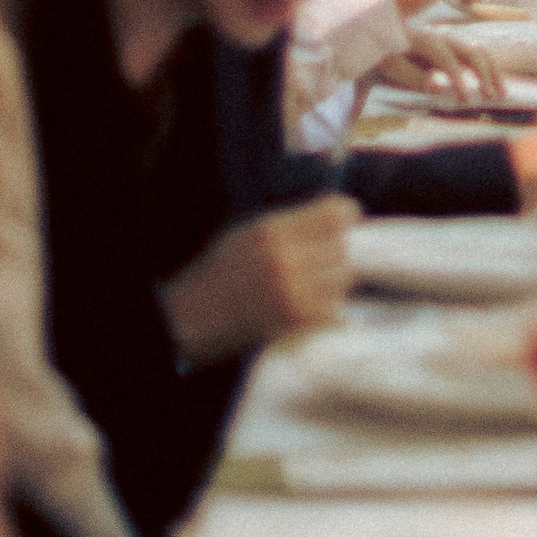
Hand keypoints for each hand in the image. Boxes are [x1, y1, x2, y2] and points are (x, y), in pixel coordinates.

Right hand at [161, 194, 355, 361]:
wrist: (188, 318)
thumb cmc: (217, 273)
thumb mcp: (247, 233)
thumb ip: (289, 224)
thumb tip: (336, 217)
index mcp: (271, 231)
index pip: (333, 214)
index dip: (346, 214)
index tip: (348, 219)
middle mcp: (284, 259)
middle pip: (342, 247)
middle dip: (337, 251)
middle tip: (323, 259)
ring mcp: (291, 292)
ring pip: (342, 278)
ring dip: (335, 281)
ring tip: (314, 284)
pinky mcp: (294, 322)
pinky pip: (334, 310)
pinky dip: (329, 309)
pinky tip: (312, 306)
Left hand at [373, 32, 500, 105]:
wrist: (381, 34)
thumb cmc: (386, 54)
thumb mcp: (393, 67)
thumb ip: (415, 76)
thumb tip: (439, 87)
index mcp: (426, 39)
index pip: (447, 57)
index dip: (457, 77)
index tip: (466, 97)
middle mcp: (443, 37)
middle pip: (471, 51)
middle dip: (484, 74)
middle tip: (491, 97)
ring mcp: (451, 40)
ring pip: (480, 51)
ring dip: (493, 72)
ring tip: (502, 93)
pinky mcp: (455, 47)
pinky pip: (477, 54)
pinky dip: (489, 68)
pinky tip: (496, 84)